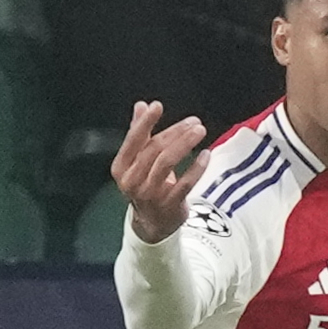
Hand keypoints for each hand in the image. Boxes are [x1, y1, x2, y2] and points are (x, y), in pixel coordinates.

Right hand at [111, 100, 208, 242]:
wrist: (152, 222)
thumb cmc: (145, 185)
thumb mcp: (137, 161)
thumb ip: (139, 133)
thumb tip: (141, 106)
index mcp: (121, 168)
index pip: (132, 141)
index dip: (144, 122)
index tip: (157, 106)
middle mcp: (131, 181)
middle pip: (153, 150)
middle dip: (175, 132)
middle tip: (194, 121)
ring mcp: (149, 194)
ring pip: (167, 163)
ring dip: (185, 144)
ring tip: (200, 131)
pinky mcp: (168, 204)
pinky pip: (185, 183)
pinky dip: (196, 168)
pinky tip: (206, 155)